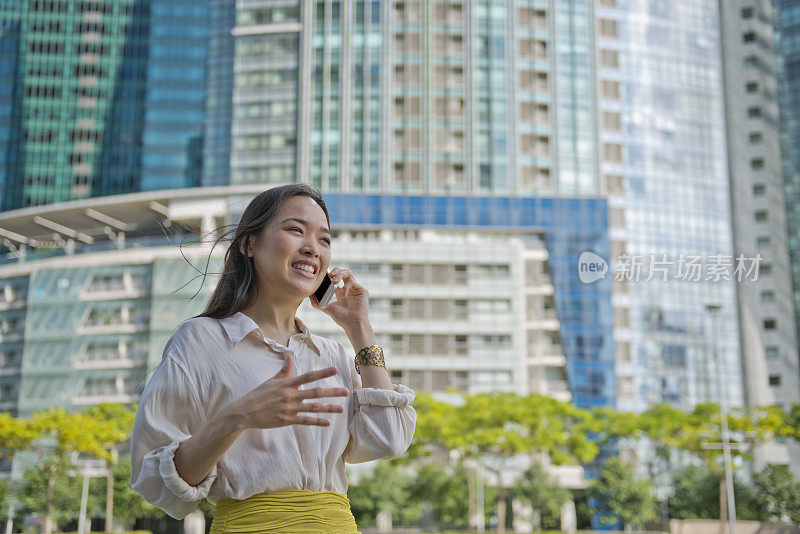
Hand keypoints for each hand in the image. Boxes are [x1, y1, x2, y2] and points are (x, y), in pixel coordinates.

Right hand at [223, 354, 349, 429]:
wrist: (244, 412)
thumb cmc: (257, 395)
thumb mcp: (271, 381)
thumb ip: (284, 371)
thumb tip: (290, 357)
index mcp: (287, 384)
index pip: (308, 377)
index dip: (322, 373)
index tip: (335, 370)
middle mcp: (290, 396)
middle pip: (315, 393)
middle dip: (332, 392)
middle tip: (346, 391)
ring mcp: (289, 409)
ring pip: (313, 408)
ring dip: (329, 408)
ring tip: (341, 408)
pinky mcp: (287, 420)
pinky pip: (305, 421)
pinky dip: (317, 422)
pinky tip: (328, 422)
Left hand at [310, 267, 369, 328]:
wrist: (352, 324)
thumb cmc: (341, 318)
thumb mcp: (326, 308)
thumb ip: (317, 302)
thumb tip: (308, 295)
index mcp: (340, 291)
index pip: (335, 277)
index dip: (330, 274)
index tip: (323, 275)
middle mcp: (348, 288)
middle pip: (342, 272)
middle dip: (336, 270)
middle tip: (330, 274)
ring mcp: (355, 288)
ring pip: (349, 273)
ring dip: (340, 274)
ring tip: (334, 280)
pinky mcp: (362, 290)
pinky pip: (353, 282)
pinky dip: (346, 287)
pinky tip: (343, 296)